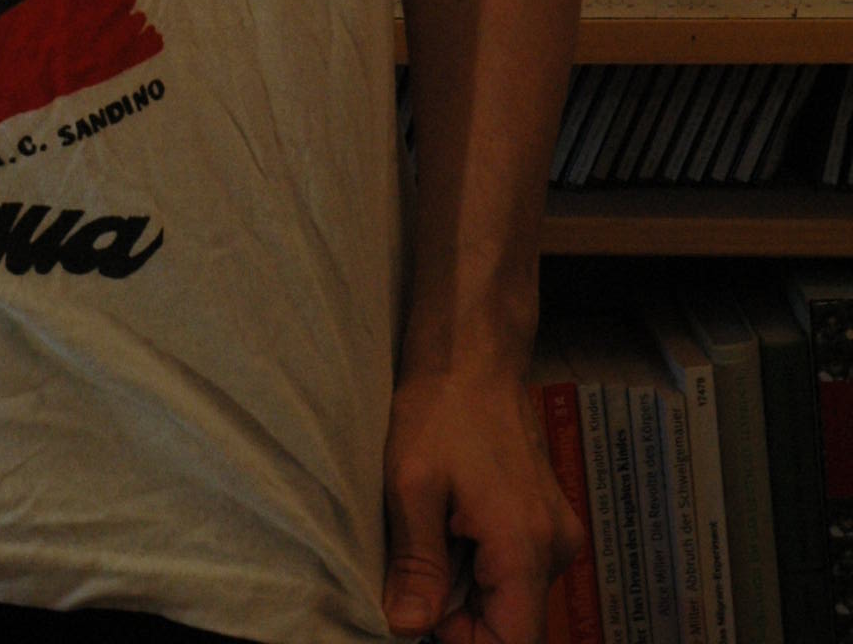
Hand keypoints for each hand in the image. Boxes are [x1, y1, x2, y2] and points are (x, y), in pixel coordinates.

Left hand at [382, 360, 586, 643]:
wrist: (473, 351)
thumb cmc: (440, 407)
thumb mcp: (412, 485)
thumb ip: (417, 565)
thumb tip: (407, 628)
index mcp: (526, 546)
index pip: (514, 643)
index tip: (422, 618)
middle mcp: (556, 548)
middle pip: (514, 624)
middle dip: (461, 617)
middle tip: (415, 578)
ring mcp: (558, 532)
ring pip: (514, 597)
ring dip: (469, 589)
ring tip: (433, 538)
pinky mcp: (548, 518)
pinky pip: (518, 567)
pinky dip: (482, 565)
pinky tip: (452, 525)